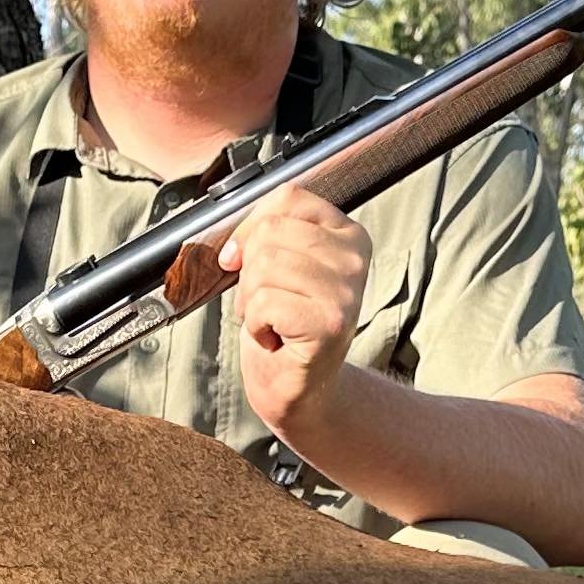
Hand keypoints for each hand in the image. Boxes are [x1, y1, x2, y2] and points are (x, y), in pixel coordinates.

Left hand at [216, 186, 368, 436]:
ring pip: (264, 266)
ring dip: (251, 300)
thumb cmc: (287, 325)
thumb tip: (230, 237)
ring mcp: (346, 292)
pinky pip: (265, 302)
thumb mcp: (282, 267)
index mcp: (349, 235)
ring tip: (271, 320)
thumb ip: (268, 235)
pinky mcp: (329, 324)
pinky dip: (256, 324)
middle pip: (271, 232)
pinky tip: (275, 337)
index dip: (250, 225)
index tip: (239, 257)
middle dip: (249, 271)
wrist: (300, 386)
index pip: (289, 197)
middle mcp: (354, 259)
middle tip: (264, 303)